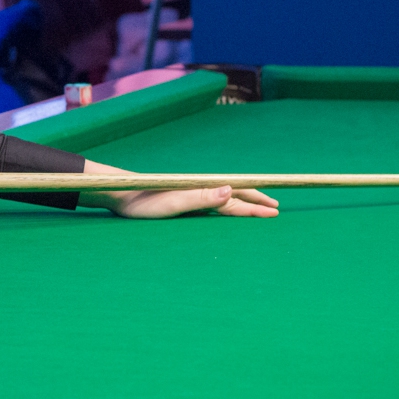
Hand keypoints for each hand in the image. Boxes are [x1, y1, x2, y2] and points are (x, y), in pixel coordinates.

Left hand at [76, 160, 279, 218]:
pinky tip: (230, 208)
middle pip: (235, 196)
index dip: (257, 203)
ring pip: (226, 200)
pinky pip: (213, 205)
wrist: (121, 196)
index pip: (237, 195)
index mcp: (203, 189)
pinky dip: (228, 207)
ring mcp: (193, 196)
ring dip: (244, 203)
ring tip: (259, 207)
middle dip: (256, 201)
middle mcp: (201, 191)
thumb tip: (230, 189)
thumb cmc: (144, 202)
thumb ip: (201, 198)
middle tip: (276, 208)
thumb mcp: (173, 204)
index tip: (277, 208)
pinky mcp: (184, 203)